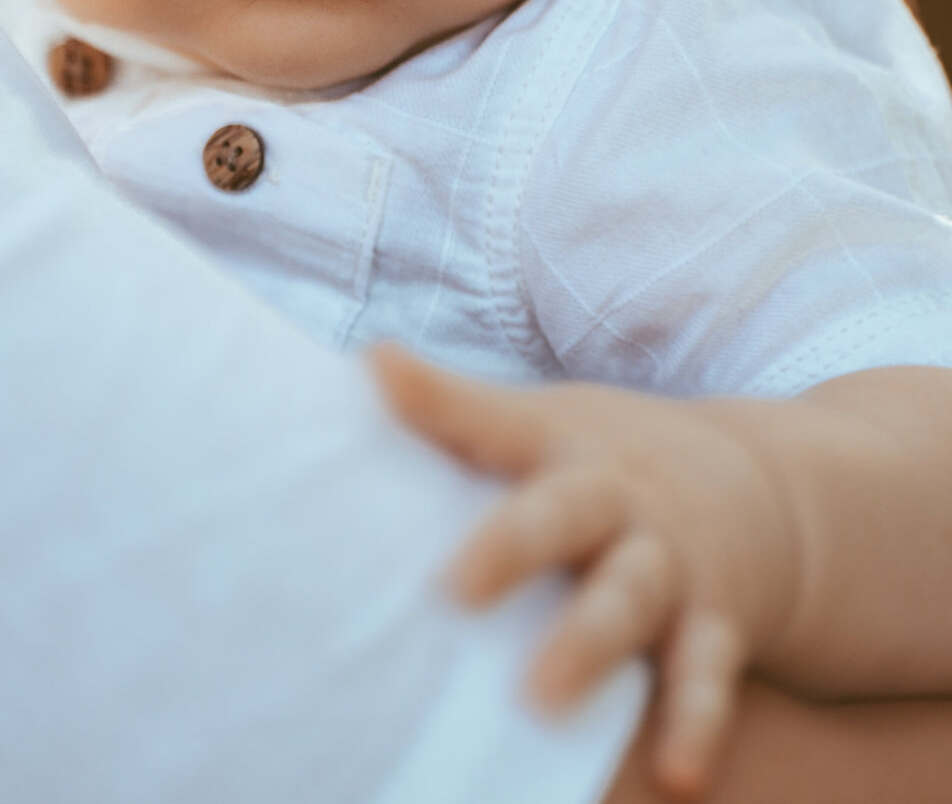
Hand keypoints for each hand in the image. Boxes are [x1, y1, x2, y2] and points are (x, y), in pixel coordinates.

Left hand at [373, 345, 796, 798]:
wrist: (770, 489)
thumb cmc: (609, 461)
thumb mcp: (542, 423)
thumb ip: (453, 413)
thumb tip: (361, 369)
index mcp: (558, 443)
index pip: (489, 415)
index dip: (432, 395)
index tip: (380, 371)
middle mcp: (615, 495)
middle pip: (562, 511)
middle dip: (510, 546)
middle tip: (452, 589)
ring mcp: (667, 560)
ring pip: (626, 598)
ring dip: (586, 647)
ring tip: (540, 701)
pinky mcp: (714, 623)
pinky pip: (704, 675)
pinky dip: (693, 721)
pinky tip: (677, 773)